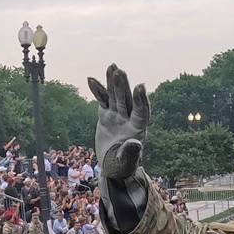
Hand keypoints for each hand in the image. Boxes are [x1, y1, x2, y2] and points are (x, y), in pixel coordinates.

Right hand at [87, 64, 148, 180]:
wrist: (112, 167)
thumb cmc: (122, 167)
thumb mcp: (126, 162)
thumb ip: (130, 152)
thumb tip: (135, 143)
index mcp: (138, 128)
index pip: (141, 112)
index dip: (141, 99)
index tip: (140, 86)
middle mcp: (129, 118)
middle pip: (127, 99)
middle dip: (123, 86)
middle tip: (120, 72)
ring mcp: (117, 115)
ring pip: (115, 96)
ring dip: (113, 82)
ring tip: (112, 66)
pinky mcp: (106, 115)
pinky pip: (102, 100)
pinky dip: (97, 90)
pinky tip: (91, 79)